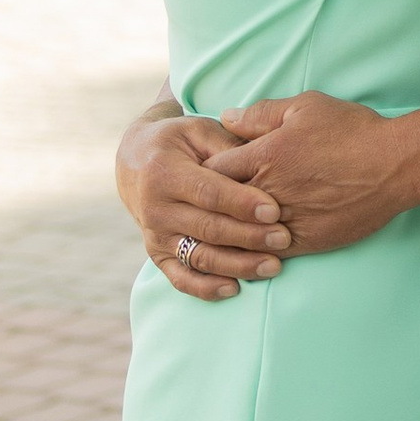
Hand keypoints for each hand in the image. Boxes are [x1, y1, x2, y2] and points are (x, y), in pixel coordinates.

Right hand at [116, 104, 291, 300]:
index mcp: (164, 172)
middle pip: (208, 228)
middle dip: (249, 237)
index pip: (208, 193)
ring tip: (273, 266)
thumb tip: (265, 160)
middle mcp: (155, 208)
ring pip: (199, 257)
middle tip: (284, 239)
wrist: (135, 162)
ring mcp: (155, 235)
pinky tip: (235, 289)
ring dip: (237, 266)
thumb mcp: (200, 131)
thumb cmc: (180, 142)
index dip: (242, 204)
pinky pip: (181, 278)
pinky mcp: (158, 255)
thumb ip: (229, 146)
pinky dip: (206, 289)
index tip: (275, 211)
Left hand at [208, 91, 419, 252]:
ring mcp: (287, 221)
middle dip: (209, 205)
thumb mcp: (305, 107)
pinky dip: (256, 252)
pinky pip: (269, 253)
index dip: (202, 171)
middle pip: (219, 207)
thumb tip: (226, 117)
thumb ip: (261, 114)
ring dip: (229, 234)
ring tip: (219, 233)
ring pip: (240, 236)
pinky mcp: (307, 242)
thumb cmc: (351, 130)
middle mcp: (269, 193)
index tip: (203, 172)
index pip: (211, 171)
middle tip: (202, 205)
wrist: (394, 166)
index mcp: (262, 157)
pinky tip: (250, 249)